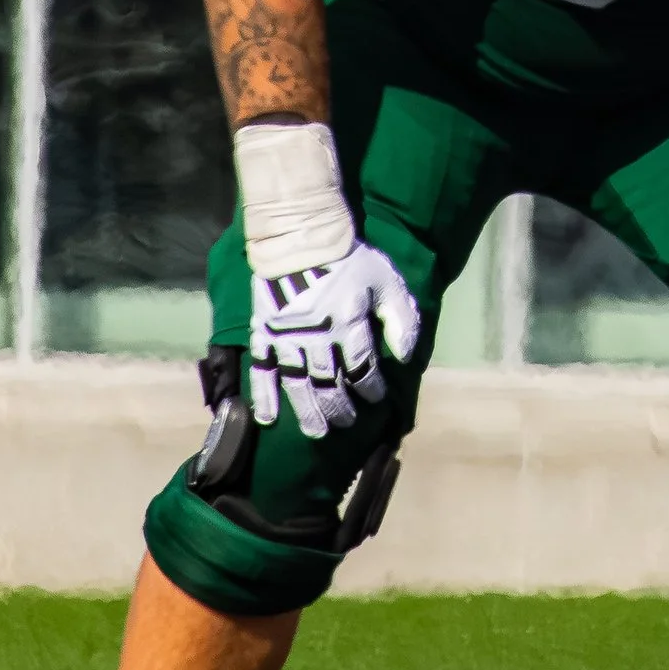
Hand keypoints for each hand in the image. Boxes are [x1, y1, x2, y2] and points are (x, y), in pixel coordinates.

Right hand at [249, 241, 421, 436]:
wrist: (300, 237)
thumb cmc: (347, 258)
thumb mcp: (385, 280)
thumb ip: (400, 317)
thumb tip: (407, 355)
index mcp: (348, 325)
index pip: (362, 367)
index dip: (370, 387)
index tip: (376, 399)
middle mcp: (317, 339)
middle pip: (330, 383)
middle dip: (340, 407)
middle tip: (346, 424)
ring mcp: (287, 339)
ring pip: (298, 384)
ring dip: (308, 412)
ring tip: (317, 432)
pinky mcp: (263, 334)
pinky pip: (261, 371)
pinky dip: (263, 396)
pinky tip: (266, 419)